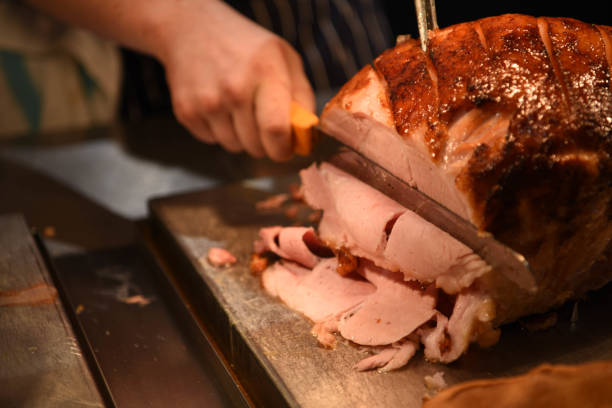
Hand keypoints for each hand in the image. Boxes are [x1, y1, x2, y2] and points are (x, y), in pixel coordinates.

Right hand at [159, 1, 314, 160]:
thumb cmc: (247, 48)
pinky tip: (218, 106)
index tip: (285, 149)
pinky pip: (212, 141)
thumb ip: (301, 97)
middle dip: (264, 143)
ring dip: (241, 137)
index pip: (276, 129)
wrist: (192, 29)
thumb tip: (306, 136)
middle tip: (262, 123)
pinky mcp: (186, 111)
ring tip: (238, 109)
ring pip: (234, 146)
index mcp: (265, 72)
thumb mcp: (285, 59)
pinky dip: (218, 131)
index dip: (283, 149)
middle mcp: (234, 88)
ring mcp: (207, 101)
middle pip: (255, 145)